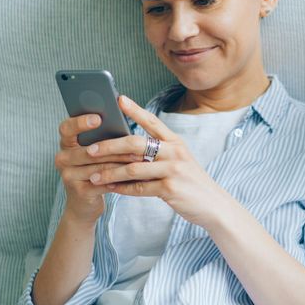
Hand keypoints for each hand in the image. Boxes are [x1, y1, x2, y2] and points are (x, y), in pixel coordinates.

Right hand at [54, 113, 142, 221]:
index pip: (67, 128)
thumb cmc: (98, 171)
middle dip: (115, 147)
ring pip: (99, 166)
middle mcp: (63, 158)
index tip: (98, 118)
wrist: (86, 204)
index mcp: (66, 144)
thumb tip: (126, 123)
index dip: (80, 122)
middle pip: (89, 150)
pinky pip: (103, 182)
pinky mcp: (79, 191)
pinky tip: (136, 177)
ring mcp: (68, 175)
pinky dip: (121, 179)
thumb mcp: (98, 154)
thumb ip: (104, 139)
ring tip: (142, 159)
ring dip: (122, 163)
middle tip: (137, 143)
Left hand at [84, 96, 230, 226]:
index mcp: (176, 142)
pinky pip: (139, 187)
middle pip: (136, 143)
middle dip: (110, 146)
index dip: (135, 110)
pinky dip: (122, 189)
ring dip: (110, 173)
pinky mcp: (170, 189)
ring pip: (133, 168)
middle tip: (90, 150)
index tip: (118, 99)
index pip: (152, 121)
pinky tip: (111, 189)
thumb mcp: (180, 161)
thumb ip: (158, 153)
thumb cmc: (191, 182)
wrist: (213, 205)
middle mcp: (175, 152)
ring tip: (93, 176)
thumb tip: (126, 148)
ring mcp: (173, 170)